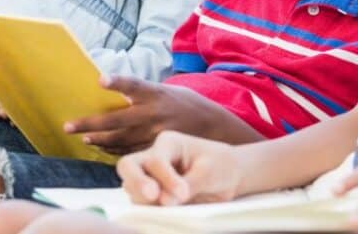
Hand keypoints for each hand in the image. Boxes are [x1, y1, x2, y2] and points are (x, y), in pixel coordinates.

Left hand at [63, 76, 228, 155]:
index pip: (133, 85)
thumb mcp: (168, 91)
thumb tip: (114, 89)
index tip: (100, 79)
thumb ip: (144, 92)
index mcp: (156, 94)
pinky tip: (102, 147)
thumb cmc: (185, 105)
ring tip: (84, 138)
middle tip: (68, 126)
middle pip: (116, 120)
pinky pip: (129, 151)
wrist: (213, 127)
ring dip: (98, 140)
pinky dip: (114, 150)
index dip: (117, 82)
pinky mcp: (156, 149)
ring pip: (119, 140)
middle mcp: (153, 114)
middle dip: (89, 124)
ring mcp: (154, 134)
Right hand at [117, 130, 242, 205]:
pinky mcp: (152, 197)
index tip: (183, 193)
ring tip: (168, 208)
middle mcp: (153, 158)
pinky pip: (141, 204)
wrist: (229, 177)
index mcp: (168, 143)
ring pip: (131, 188)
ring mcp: (149, 178)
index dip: (167, 178)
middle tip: (152, 196)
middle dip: (136, 182)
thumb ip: (188, 184)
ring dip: (145, 201)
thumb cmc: (221, 166)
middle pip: (128, 166)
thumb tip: (164, 201)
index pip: (156, 160)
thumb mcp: (210, 172)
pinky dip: (148, 210)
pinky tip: (163, 214)